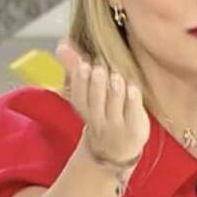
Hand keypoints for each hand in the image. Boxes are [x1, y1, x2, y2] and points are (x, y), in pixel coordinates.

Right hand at [56, 38, 148, 163]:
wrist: (115, 152)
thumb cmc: (102, 114)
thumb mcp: (87, 96)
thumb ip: (76, 69)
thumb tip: (62, 44)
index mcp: (85, 110)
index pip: (79, 97)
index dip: (80, 81)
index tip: (83, 64)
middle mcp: (98, 120)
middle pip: (95, 103)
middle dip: (97, 85)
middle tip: (100, 68)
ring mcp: (116, 127)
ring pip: (113, 108)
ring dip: (114, 91)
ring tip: (116, 75)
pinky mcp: (134, 130)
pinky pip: (132, 116)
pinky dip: (132, 102)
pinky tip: (133, 88)